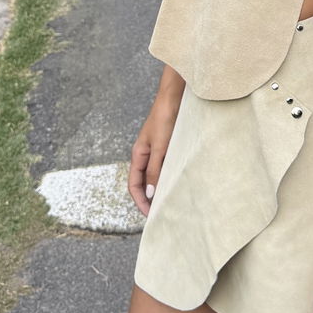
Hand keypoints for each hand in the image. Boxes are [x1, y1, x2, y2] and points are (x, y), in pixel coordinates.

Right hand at [128, 82, 181, 216]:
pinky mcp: (169, 147)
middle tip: (160, 214)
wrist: (175, 97)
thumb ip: (154, 169)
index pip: (134, 185)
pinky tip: (179, 184)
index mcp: (138, 155)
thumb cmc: (165, 118)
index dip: (139, 201)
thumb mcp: (159, 147)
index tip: (150, 215)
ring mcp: (157, 151)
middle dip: (148, 199)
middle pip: (143, 183)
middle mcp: (146, 155)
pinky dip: (169, 178)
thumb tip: (150, 193)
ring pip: (155, 176)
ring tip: (170, 203)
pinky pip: (166, 167)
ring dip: (160, 189)